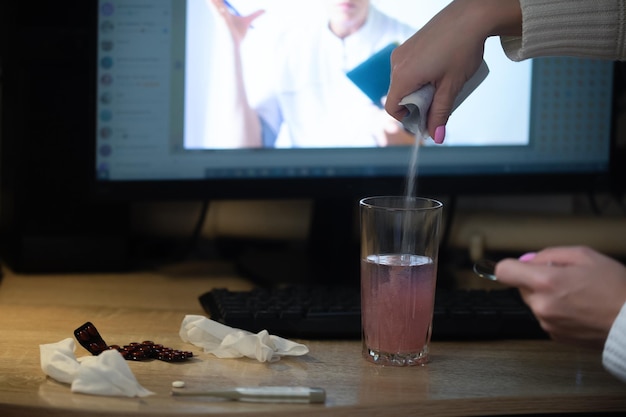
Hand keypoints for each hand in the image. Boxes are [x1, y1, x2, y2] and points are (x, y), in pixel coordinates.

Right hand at [208, 0, 264, 45]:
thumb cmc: (239, 34)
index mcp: (226, 13)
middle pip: (218, 4)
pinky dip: (221, 13)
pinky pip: (222, 18)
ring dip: (214, 4)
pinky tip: (221, 12)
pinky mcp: (225, 26)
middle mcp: (222, 16)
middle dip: (214, 0)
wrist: (235, 44)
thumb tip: (265, 10)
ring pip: (217, 9)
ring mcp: (222, 20)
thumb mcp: (248, 21)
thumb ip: (255, 14)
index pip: (221, 2)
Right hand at [385, 0, 520, 141]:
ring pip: (405, 82)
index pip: (393, 108)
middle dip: (417, 105)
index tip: (425, 121)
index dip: (408, 119)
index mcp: (403, 76)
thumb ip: (440, 113)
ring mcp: (402, 52)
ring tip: (443, 84)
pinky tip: (440, 71)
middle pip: (399, 96)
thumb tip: (436, 136)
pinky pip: (409, 69)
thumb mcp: (451, 87)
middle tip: (440, 102)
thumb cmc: (462, 48)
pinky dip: (420, 77)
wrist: (472, 15)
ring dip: (420, 91)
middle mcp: (397, 64)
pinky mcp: (409, 45)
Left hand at [495, 246, 625, 348]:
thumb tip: (528, 260)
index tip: (523, 266)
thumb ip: (550, 255)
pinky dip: (557, 312)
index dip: (513, 266)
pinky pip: (546, 317)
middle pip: (521, 286)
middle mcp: (541, 305)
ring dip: (548, 297)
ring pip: (535, 302)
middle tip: (567, 279)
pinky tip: (580, 309)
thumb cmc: (616, 289)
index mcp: (545, 282)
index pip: (504, 271)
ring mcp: (547, 323)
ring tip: (578, 295)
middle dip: (537, 280)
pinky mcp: (555, 336)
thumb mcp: (585, 256)